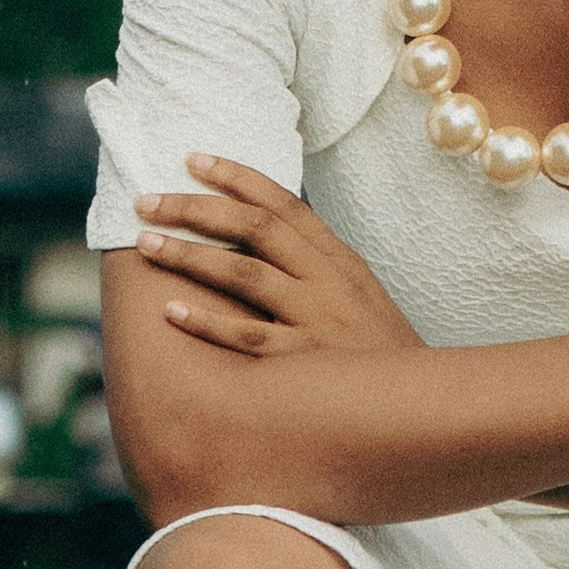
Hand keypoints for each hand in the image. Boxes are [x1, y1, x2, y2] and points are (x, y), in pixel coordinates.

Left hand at [132, 159, 425, 362]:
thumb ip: (316, 266)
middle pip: (255, 228)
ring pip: (244, 275)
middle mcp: (328, 282)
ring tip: (145, 243)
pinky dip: (208, 322)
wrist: (424, 409)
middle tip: (147, 199)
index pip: (284, 204)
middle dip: (197, 208)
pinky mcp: (305, 365)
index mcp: (340, 260)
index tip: (193, 159)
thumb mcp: (359, 297)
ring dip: (190, 255)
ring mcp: (317, 321)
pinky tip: (170, 310)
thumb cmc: (379, 356)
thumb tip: (260, 236)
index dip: (237, 177)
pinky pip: (248, 338)